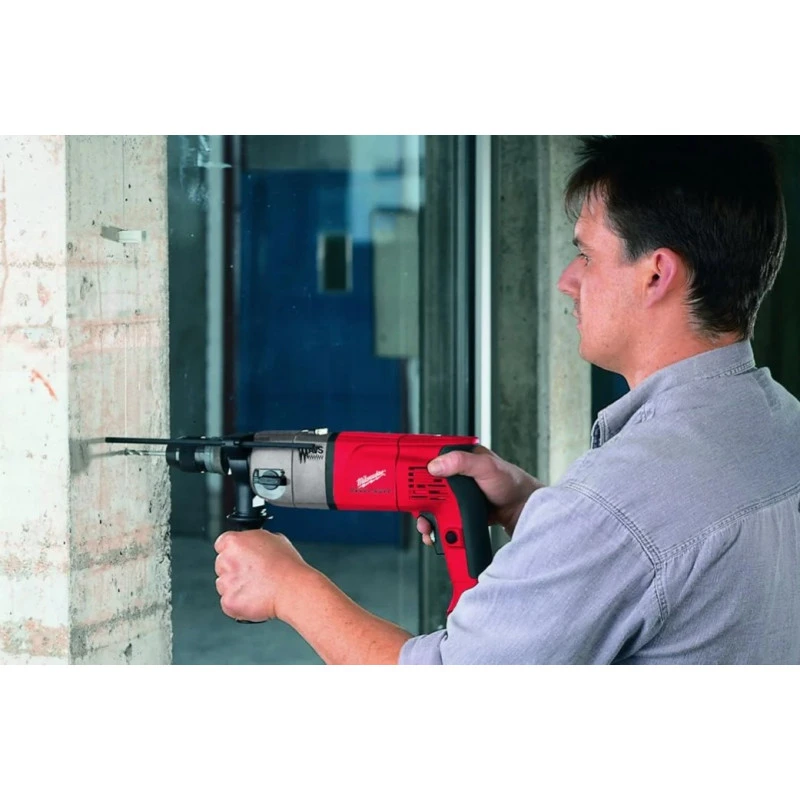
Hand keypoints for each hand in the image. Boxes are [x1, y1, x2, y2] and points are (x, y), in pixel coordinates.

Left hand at [213, 528, 311, 621]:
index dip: (233, 551)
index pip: (222, 544)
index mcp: (234, 542)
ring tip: (258, 588)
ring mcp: (225, 582)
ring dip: (236, 587)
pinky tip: (255, 598)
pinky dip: (240, 604)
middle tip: (254, 574)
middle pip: (222, 565)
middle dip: (234, 570)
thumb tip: (256, 543)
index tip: (241, 557)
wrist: (291, 588)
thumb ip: (257, 540)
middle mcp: (226, 560)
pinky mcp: (228, 601)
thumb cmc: (287, 565)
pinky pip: (229, 603)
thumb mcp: (275, 539)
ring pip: (224, 585)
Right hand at [416, 446, 543, 544]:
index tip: (403, 481)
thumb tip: (436, 465)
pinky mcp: (461, 509)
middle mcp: (456, 474)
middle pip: (426, 486)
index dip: (414, 469)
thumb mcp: (486, 467)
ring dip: (426, 518)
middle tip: (417, 513)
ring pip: (432, 505)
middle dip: (417, 502)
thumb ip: (461, 462)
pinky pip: (442, 517)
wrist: (524, 510)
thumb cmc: (511, 483)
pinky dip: (437, 526)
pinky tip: (436, 533)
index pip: (431, 459)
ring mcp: (458, 494)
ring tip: (427, 528)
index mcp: (460, 458)